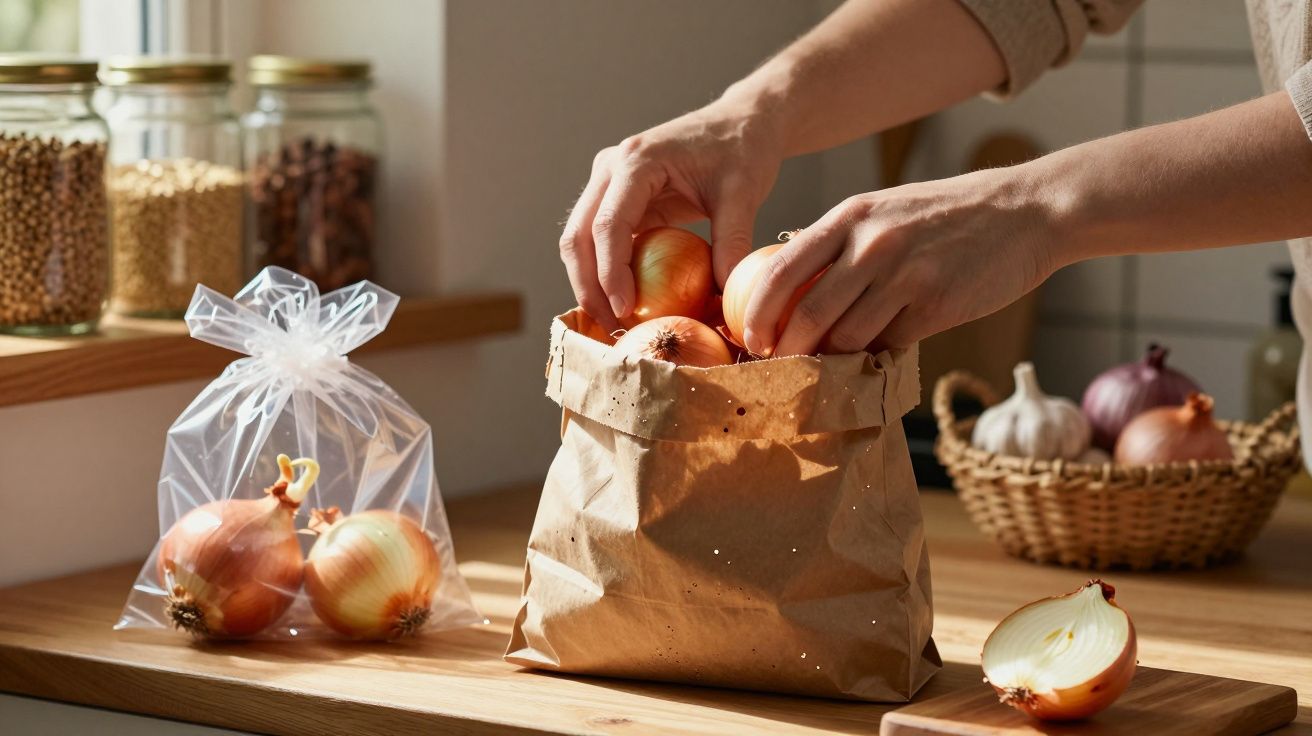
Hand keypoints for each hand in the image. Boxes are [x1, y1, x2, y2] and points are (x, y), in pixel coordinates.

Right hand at [559, 100, 784, 330]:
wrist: (741, 122)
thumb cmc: (744, 150)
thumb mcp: (744, 193)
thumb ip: (733, 241)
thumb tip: (723, 295)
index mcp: (637, 160)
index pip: (609, 223)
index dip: (611, 272)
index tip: (626, 309)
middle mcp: (611, 169)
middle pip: (579, 236)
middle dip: (589, 286)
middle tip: (613, 327)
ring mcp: (608, 183)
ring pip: (580, 241)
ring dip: (590, 284)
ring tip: (615, 322)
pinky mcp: (617, 200)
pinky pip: (600, 242)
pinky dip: (605, 274)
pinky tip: (623, 304)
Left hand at [742, 166, 1059, 356]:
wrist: (1026, 212)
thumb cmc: (947, 216)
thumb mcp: (884, 211)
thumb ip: (840, 244)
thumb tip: (792, 287)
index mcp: (849, 217)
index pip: (780, 269)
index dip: (757, 311)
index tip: (749, 339)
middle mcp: (871, 244)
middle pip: (807, 313)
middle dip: (787, 350)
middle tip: (781, 367)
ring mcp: (905, 275)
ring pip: (847, 337)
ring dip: (835, 360)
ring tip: (831, 367)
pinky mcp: (936, 306)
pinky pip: (889, 346)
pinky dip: (877, 358)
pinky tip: (878, 357)